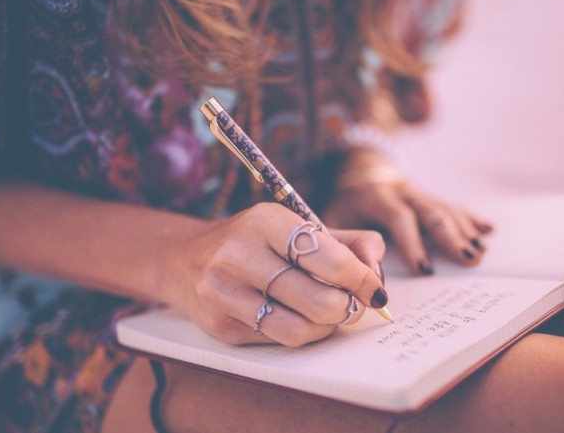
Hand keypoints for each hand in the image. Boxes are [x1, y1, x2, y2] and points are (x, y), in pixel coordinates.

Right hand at [166, 203, 386, 346]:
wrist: (185, 259)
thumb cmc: (256, 242)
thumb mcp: (297, 228)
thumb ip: (348, 243)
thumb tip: (377, 276)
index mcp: (265, 222)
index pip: (329, 259)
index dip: (362, 280)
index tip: (376, 291)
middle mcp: (240, 255)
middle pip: (320, 301)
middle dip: (348, 308)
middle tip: (353, 305)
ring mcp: (225, 293)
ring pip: (300, 330)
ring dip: (326, 327)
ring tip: (328, 314)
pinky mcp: (220, 326)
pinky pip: (278, 340)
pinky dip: (300, 333)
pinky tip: (297, 317)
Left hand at [323, 151, 491, 274]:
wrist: (357, 171)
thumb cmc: (344, 204)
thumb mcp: (333, 219)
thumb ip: (345, 244)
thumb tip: (363, 276)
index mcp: (377, 196)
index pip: (399, 218)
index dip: (412, 243)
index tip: (425, 270)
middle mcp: (403, 191)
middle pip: (430, 211)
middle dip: (451, 236)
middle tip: (468, 258)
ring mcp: (419, 192)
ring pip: (445, 209)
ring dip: (465, 230)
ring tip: (479, 252)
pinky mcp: (429, 195)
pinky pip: (453, 205)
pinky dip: (471, 218)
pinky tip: (488, 230)